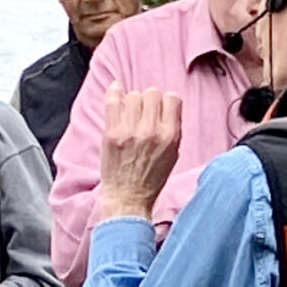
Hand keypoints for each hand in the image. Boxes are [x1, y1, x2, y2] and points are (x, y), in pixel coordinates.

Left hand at [94, 83, 182, 221]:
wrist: (127, 197)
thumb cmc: (151, 178)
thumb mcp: (173, 154)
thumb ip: (173, 129)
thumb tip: (167, 105)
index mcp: (170, 136)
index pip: (172, 98)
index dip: (166, 102)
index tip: (160, 109)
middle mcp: (151, 131)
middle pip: (152, 93)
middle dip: (150, 100)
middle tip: (145, 112)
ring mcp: (130, 131)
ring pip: (134, 95)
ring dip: (133, 101)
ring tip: (131, 114)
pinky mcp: (112, 133)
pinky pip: (113, 101)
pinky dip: (114, 92)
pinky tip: (116, 89)